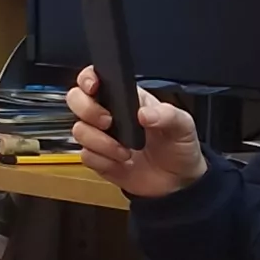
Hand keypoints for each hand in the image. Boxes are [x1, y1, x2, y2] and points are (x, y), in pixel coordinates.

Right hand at [66, 69, 208, 200]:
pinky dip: (103, 161)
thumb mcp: (183, 125)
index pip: (96, 77)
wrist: (177, 181)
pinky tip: (120, 163)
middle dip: (88, 110)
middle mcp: (109, 114)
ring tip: (125, 151)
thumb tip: (144, 114)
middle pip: (76, 99)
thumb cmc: (179, 146)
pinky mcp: (99, 159)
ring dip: (100, 142)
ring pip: (79, 130)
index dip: (87, 78)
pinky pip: (86, 156)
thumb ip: (167, 115)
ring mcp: (101, 137)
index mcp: (127, 98)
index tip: (93, 87)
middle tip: (109, 122)